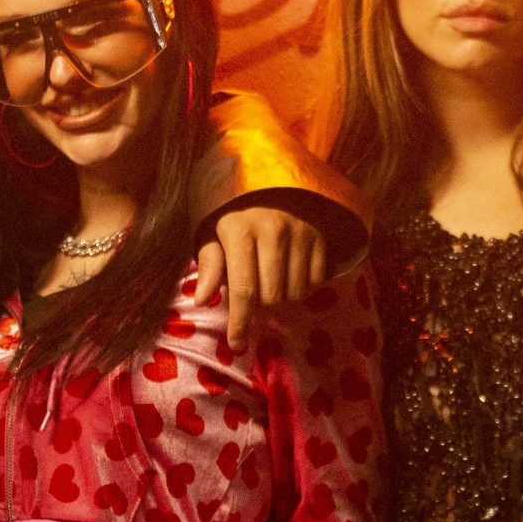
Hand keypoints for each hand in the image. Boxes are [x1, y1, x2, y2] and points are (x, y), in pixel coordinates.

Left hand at [198, 203, 327, 346]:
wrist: (271, 178)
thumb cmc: (234, 213)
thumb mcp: (213, 232)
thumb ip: (210, 264)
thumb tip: (202, 299)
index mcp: (239, 229)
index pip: (243, 289)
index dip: (240, 322)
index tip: (237, 343)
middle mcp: (272, 229)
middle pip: (271, 296)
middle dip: (260, 303)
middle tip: (254, 289)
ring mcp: (300, 231)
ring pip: (294, 292)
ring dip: (282, 295)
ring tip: (271, 277)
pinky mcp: (319, 235)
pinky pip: (314, 281)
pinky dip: (301, 283)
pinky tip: (290, 269)